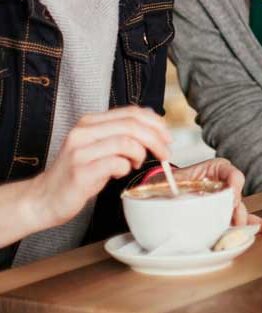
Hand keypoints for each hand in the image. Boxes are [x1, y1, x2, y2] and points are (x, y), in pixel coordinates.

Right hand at [26, 106, 170, 230]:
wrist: (43, 200)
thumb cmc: (77, 174)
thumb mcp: (99, 147)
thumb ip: (121, 135)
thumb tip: (153, 128)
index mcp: (90, 122)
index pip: (132, 112)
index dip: (155, 122)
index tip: (167, 135)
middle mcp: (84, 132)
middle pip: (133, 125)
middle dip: (156, 138)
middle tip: (164, 152)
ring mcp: (80, 151)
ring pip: (127, 141)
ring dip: (140, 154)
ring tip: (136, 163)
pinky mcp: (80, 171)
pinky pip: (116, 163)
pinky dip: (126, 167)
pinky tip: (120, 173)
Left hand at [146, 158, 261, 234]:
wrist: (164, 194)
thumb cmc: (167, 184)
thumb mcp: (168, 181)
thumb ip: (168, 184)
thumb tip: (160, 189)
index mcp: (214, 169)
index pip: (230, 172)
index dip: (233, 184)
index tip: (230, 196)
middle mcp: (224, 184)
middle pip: (236, 195)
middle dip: (237, 208)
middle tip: (233, 220)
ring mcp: (226, 201)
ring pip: (242, 209)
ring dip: (247, 221)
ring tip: (261, 229)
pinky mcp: (226, 215)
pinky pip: (244, 219)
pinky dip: (258, 225)